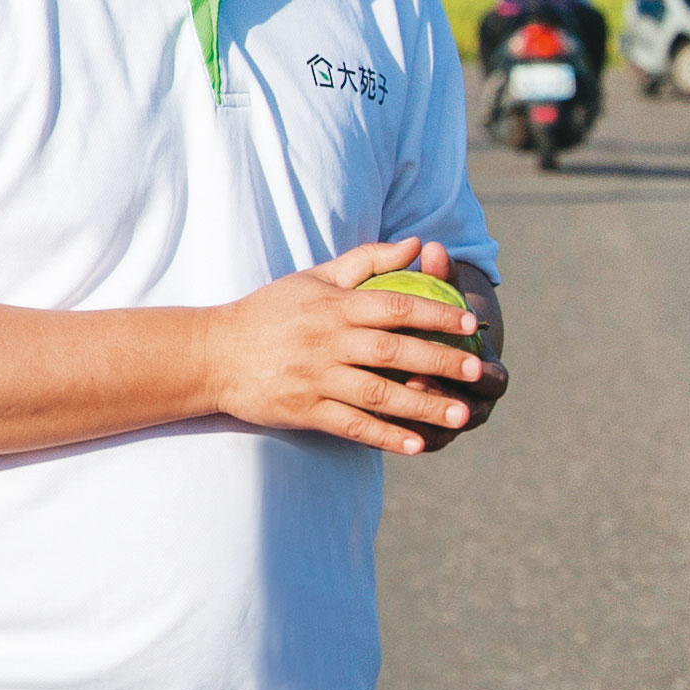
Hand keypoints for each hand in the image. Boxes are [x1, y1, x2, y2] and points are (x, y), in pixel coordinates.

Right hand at [199, 240, 499, 451]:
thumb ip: (367, 261)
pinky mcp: (304, 410)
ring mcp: (315, 378)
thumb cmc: (271, 312)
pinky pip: (352, 426)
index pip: (394, 306)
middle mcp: (326, 342)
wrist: (212, 353)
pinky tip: (418, 445)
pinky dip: (385, 436)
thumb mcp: (315, 278)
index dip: (435, 313)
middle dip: (439, 361)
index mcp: (333, 306)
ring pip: (378, 394)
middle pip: (393, 351)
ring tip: (462, 415)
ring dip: (422, 406)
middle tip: (477, 371)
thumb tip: (417, 243)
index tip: (469, 323)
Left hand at [407, 254, 512, 431]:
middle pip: (471, 412)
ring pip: (441, 433)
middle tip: (417, 385)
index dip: (478, 375)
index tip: (450, 367)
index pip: (494, 380)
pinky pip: (414, 443)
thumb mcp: (439, 295)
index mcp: (488, 371)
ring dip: (420, 424)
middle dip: (445, 401)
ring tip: (394, 413)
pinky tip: (375, 430)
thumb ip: (439, 274)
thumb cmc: (437, 317)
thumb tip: (432, 246)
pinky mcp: (425, 436)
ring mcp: (451, 423)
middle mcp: (476, 403)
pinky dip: (399, 438)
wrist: (435, 348)